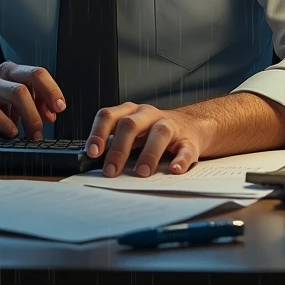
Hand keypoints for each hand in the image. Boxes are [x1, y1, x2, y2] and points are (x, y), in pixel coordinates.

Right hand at [0, 62, 65, 139]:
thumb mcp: (11, 109)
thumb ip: (31, 106)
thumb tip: (52, 113)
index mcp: (9, 74)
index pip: (37, 73)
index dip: (52, 91)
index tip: (59, 109)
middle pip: (29, 78)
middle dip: (45, 100)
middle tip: (48, 122)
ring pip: (16, 93)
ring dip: (30, 116)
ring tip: (33, 135)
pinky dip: (7, 124)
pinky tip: (12, 134)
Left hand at [86, 102, 207, 176]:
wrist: (192, 126)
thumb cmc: (153, 132)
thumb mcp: (133, 132)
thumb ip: (114, 143)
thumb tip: (92, 163)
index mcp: (131, 112)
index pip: (109, 115)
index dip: (98, 132)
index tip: (92, 152)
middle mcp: (148, 115)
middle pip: (130, 124)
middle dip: (118, 148)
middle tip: (111, 171)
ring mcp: (170, 125)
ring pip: (159, 132)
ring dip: (149, 153)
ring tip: (142, 172)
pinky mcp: (188, 140)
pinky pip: (185, 148)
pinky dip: (181, 160)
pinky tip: (174, 170)